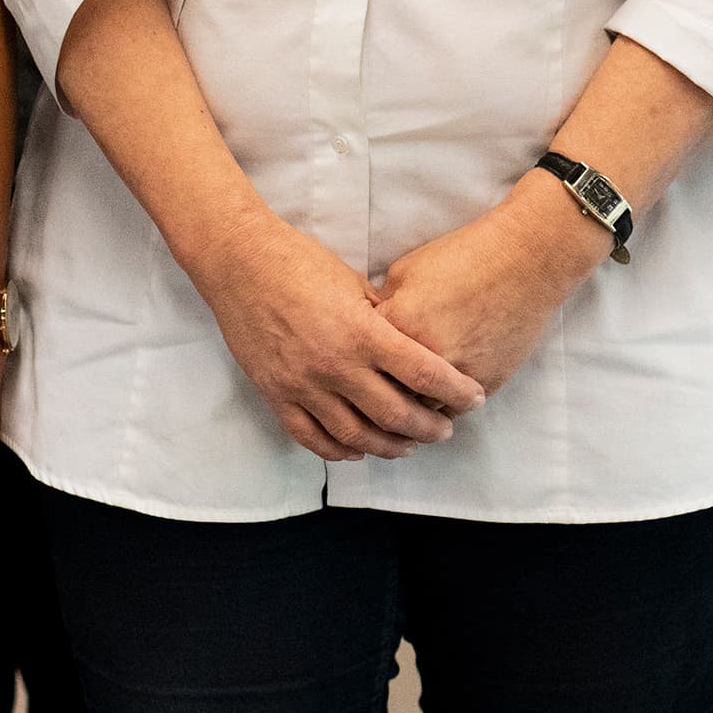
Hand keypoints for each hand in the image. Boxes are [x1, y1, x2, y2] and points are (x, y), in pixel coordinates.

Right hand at [186, 212, 484, 463]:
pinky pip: (313, 438)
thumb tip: (413, 346)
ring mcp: (302, 384)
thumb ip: (384, 320)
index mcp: (361, 332)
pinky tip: (358, 449)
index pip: (424, 374)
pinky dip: (340, 451)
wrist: (237, 260)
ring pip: (357, 438)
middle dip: (431, 428)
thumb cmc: (298, 260)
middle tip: (446, 427)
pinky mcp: (275, 393)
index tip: (474, 397)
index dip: (457, 390)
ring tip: (408, 444)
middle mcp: (334, 365)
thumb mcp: (353, 282)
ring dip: (390, 447)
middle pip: (397, 415)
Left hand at [373, 179, 602, 399]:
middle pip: (386, 394)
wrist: (523, 263)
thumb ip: (384, 306)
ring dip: (410, 410)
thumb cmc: (462, 258)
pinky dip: (441, 406)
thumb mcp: (405, 272)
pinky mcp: (484, 383)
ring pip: (419, 411)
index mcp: (397, 323)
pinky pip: (451, 409)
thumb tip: (368, 331)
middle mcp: (424, 355)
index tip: (354, 369)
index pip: (361, 360)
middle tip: (372, 398)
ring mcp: (456, 374)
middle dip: (376, 397)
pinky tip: (433, 397)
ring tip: (401, 406)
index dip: (357, 363)